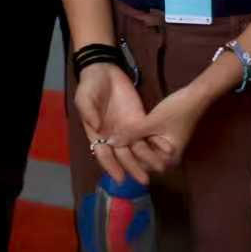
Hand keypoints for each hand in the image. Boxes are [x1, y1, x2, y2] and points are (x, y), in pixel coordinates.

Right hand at [74, 64, 150, 184]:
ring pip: (138, 148)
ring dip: (148, 158)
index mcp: (97, 134)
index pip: (104, 154)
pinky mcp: (140, 119)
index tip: (120, 178)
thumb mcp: (84, 96)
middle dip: (134, 168)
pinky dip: (156, 142)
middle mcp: (113, 136)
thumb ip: (88, 111)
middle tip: (145, 180)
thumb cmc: (90, 86)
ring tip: (160, 168)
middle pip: (124, 156)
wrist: (104, 70)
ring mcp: (128, 129)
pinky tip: (166, 149)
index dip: (111, 166)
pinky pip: (148, 134)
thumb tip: (96, 127)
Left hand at [112, 82, 216, 178]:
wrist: (195, 95)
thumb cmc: (177, 110)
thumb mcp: (152, 122)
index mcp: (167, 160)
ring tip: (110, 138)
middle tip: (105, 145)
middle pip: (141, 159)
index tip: (107, 153)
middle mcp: (166, 159)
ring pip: (143, 149)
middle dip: (126, 151)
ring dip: (130, 143)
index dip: (124, 159)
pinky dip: (137, 137)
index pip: (140, 166)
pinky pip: (146, 141)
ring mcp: (165, 149)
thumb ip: (131, 133)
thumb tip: (110, 142)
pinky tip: (123, 131)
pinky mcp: (163, 138)